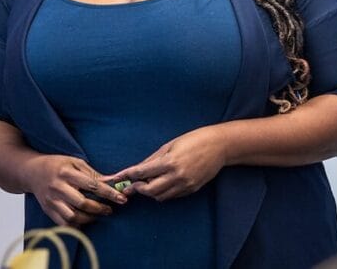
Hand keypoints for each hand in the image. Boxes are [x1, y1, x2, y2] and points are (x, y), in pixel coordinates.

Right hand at [23, 155, 126, 226]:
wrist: (31, 172)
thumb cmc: (57, 165)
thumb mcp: (75, 162)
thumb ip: (93, 174)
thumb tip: (113, 181)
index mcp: (66, 173)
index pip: (91, 185)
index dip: (109, 193)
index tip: (122, 198)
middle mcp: (57, 187)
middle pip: (82, 203)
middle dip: (100, 208)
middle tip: (110, 209)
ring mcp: (51, 200)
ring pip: (73, 216)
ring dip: (89, 218)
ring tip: (97, 215)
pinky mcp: (48, 210)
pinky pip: (64, 223)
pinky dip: (77, 224)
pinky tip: (85, 219)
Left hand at [109, 126, 225, 201]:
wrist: (219, 146)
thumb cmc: (193, 140)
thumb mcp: (170, 145)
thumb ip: (153, 159)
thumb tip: (138, 169)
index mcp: (169, 162)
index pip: (142, 173)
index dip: (127, 176)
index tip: (117, 178)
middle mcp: (177, 176)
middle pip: (149, 191)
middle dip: (138, 189)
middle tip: (133, 184)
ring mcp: (185, 185)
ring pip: (160, 196)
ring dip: (151, 192)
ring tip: (148, 182)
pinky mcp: (192, 190)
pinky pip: (172, 196)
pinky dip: (164, 192)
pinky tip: (163, 183)